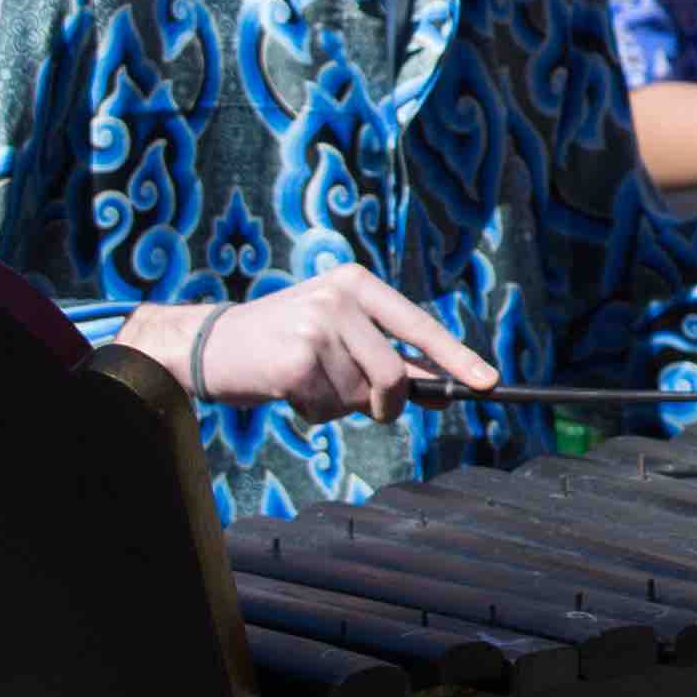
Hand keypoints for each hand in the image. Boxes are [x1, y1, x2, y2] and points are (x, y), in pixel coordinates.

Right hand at [126, 270, 497, 421]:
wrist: (208, 344)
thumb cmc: (283, 341)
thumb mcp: (340, 334)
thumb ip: (391, 358)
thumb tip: (446, 388)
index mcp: (357, 284)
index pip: (418, 325)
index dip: (456, 357)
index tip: (488, 381)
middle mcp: (339, 298)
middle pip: (394, 374)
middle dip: (386, 402)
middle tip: (364, 404)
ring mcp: (315, 327)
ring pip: (360, 396)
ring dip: (339, 404)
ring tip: (307, 381)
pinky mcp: (293, 361)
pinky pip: (327, 408)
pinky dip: (313, 412)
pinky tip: (288, 389)